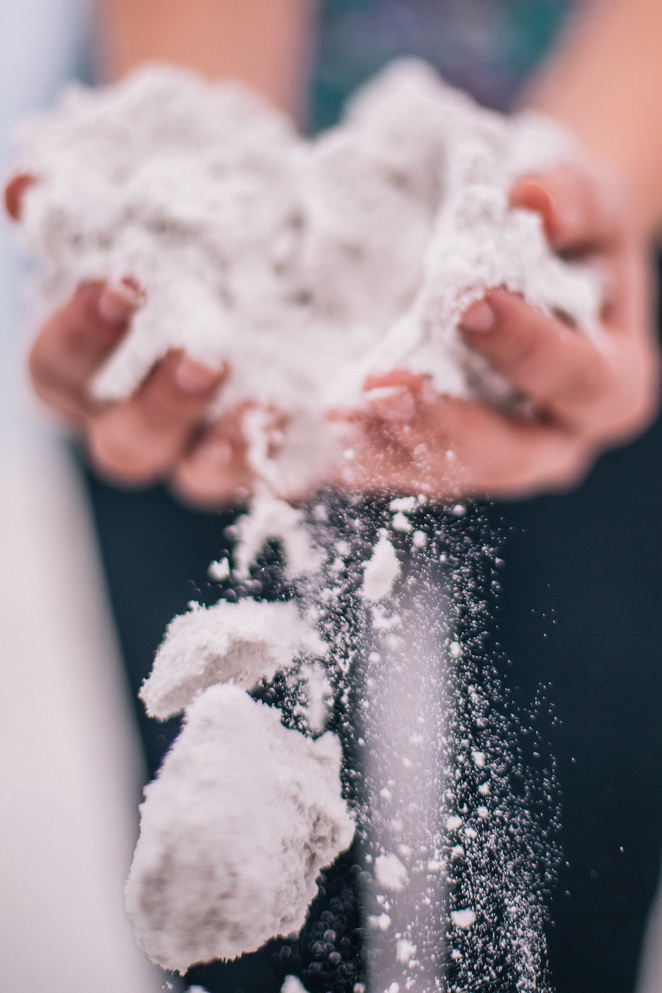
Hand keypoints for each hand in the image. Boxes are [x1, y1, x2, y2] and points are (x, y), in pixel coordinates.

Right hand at [6, 175, 263, 506]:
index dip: (78, 340)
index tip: (117, 285)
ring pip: (198, 478)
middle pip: (125, 447)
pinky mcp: (278, 447)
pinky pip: (275, 473)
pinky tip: (299, 408)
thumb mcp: (153, 180)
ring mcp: (212, 441)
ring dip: (223, 448)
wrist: (286, 201)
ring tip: (256, 394)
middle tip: (200, 355)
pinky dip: (285, 448)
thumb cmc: (199, 199)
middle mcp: (145, 415)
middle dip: (158, 405)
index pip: (58, 373)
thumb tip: (24, 192)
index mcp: (94, 365)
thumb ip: (91, 197)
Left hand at [331, 160, 659, 500]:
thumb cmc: (573, 235)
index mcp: (612, 385)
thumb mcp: (593, 202)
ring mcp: (499, 461)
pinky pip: (403, 475)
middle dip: (444, 425)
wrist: (540, 266)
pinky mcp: (447, 464)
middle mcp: (558, 439)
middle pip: (510, 456)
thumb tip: (531, 199)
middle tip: (384, 388)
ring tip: (339, 414)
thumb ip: (576, 198)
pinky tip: (329, 427)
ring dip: (389, 450)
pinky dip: (364, 455)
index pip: (577, 379)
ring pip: (448, 477)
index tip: (468, 302)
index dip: (525, 346)